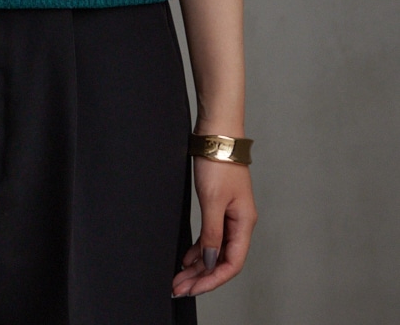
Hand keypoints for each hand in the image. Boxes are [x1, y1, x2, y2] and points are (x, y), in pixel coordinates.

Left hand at [171, 157, 257, 297]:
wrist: (216, 134)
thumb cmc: (218, 162)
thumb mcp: (212, 201)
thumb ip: (211, 233)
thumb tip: (208, 261)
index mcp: (244, 223)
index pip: (231, 263)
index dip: (212, 280)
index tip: (192, 288)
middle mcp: (239, 222)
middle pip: (222, 259)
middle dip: (201, 277)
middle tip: (179, 287)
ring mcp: (230, 215)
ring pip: (214, 249)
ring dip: (198, 265)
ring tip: (179, 276)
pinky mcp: (219, 206)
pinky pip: (210, 236)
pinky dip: (198, 248)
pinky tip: (187, 257)